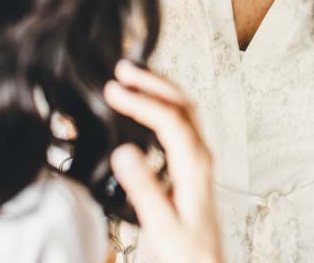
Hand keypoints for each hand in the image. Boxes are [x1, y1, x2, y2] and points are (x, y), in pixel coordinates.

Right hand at [104, 60, 221, 262]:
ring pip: (184, 108)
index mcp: (195, 166)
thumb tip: (124, 150)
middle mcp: (200, 155)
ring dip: (159, 87)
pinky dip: (162, 103)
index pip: (169, 118)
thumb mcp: (161, 226)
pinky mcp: (192, 164)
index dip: (141, 100)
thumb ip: (144, 189)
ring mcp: (198, 158)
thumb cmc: (187, 254)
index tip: (113, 90)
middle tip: (123, 69)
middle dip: (152, 81)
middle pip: (181, 103)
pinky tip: (146, 105)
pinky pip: (181, 121)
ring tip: (132, 75)